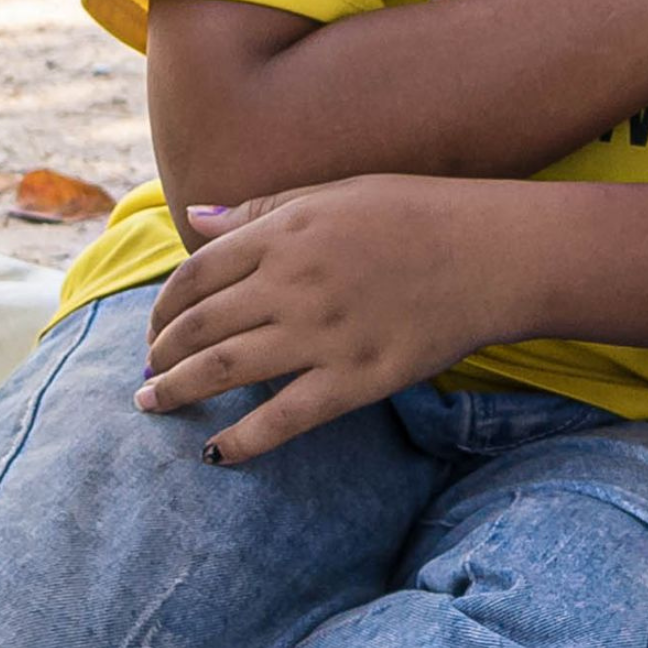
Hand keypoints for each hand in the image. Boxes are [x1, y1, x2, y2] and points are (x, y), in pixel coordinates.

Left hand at [135, 175, 522, 461]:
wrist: (500, 253)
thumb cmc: (424, 213)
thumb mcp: (339, 194)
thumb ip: (263, 209)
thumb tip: (193, 219)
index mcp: (286, 234)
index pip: (194, 276)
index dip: (162, 307)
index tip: (155, 327)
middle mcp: (293, 285)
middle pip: (198, 327)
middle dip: (159, 353)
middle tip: (148, 371)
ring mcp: (323, 336)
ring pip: (222, 371)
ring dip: (176, 391)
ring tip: (153, 405)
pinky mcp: (357, 380)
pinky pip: (282, 419)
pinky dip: (240, 441)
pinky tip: (215, 454)